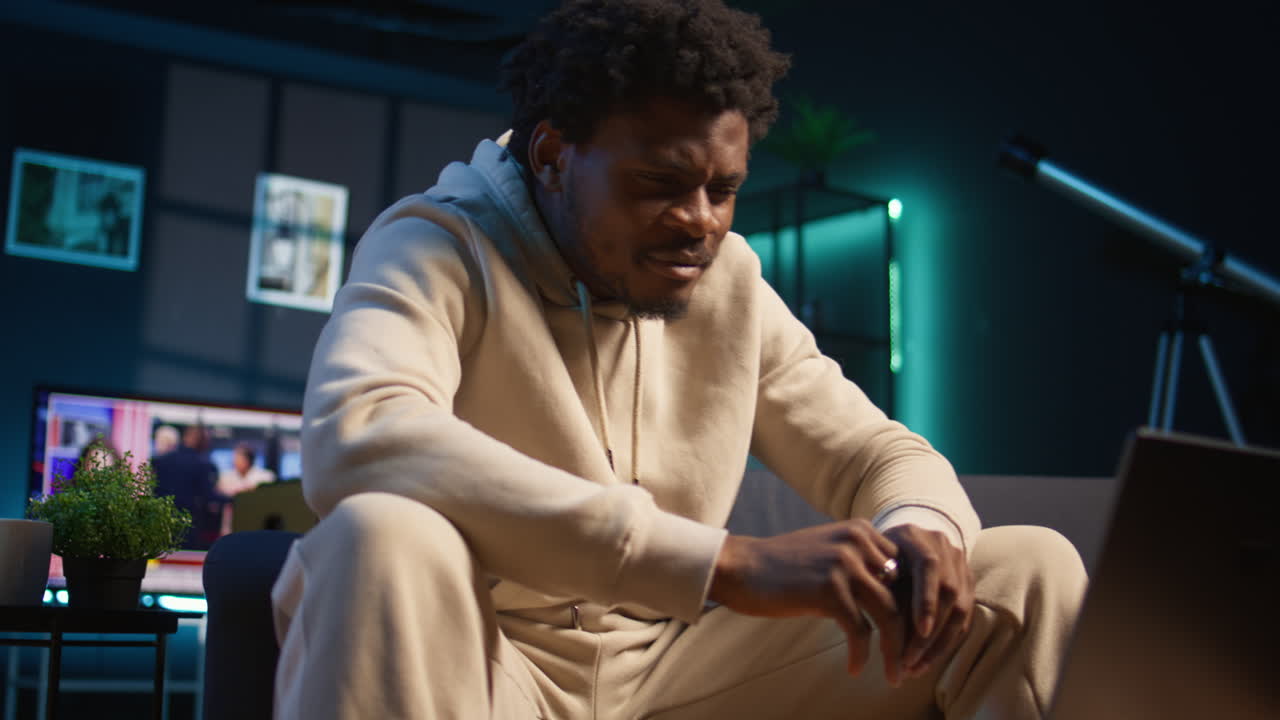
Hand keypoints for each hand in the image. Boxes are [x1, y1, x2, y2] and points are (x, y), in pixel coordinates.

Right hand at [708, 520, 907, 680]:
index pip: (906, 573)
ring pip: (889, 615)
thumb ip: (862, 566)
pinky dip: (861, 655)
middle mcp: (859, 542)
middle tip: (911, 662)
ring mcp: (845, 565)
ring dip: (894, 651)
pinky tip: (854, 668)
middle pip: (903, 595)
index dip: (914, 609)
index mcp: (863, 531)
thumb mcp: (829, 552)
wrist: (742, 567)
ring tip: (893, 675)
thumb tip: (895, 603)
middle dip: (910, 634)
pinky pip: (860, 631)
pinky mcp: (830, 590)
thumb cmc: (784, 566)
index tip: (914, 637)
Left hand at [882, 524, 974, 681]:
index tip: (921, 630)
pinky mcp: (967, 582)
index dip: (927, 600)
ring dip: (939, 644)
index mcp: (916, 538)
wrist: (904, 537)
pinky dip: (947, 640)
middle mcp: (944, 547)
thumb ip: (883, 588)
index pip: (929, 567)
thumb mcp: (876, 564)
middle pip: (948, 592)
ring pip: (960, 609)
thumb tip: (882, 633)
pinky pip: (964, 616)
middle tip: (908, 661)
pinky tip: (928, 659)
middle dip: (930, 633)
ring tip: (916, 668)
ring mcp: (960, 564)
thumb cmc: (880, 555)